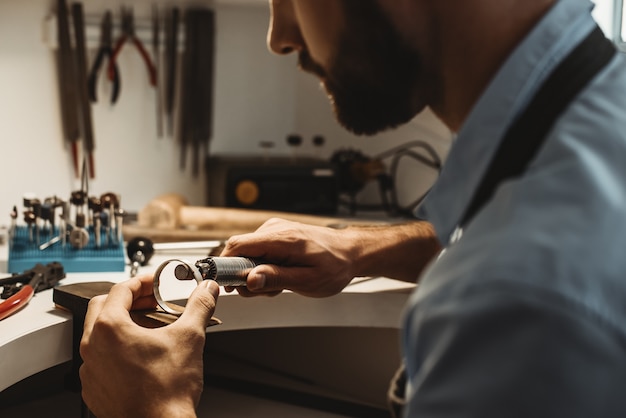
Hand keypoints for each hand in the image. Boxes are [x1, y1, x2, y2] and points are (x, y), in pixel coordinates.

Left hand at [79, 274, 218, 417]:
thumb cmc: (167, 391)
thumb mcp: (190, 337)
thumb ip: (199, 306)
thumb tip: (207, 290)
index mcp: (110, 328)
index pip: (121, 289)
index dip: (142, 282)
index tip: (154, 283)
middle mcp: (93, 347)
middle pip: (104, 307)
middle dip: (129, 300)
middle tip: (151, 302)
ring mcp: (90, 370)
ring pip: (100, 334)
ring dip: (123, 325)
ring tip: (150, 329)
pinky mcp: (94, 388)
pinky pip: (100, 359)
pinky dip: (117, 350)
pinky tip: (141, 356)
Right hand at [221, 218, 358, 296]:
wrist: (351, 252)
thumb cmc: (335, 266)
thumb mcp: (307, 281)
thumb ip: (276, 279)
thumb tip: (249, 280)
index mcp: (282, 239)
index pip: (236, 245)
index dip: (225, 266)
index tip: (228, 285)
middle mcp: (275, 229)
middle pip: (239, 251)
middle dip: (245, 276)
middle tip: (266, 291)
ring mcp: (276, 229)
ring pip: (248, 253)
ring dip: (257, 273)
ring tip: (281, 283)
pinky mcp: (277, 233)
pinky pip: (258, 251)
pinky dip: (264, 266)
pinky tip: (282, 274)